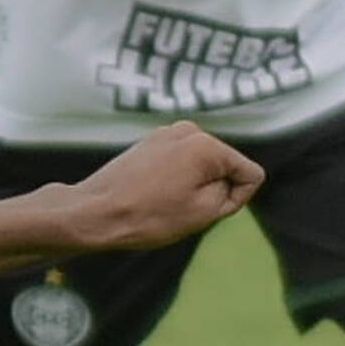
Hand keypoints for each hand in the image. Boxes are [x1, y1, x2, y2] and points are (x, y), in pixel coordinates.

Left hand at [0, 121, 266, 270]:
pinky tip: (152, 194)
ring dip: (192, 186)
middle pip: (225, 167)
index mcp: (207, 144)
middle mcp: (189, 129)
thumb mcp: (203, 212)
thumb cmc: (149, 216)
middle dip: (212, 190)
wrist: (94, 212)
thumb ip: (230, 192)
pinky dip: (174, 180)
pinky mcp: (149, 142)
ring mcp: (166, 132)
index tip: (206, 212)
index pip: (250, 174)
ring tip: (164, 202)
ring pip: (201, 166)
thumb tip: (229, 179)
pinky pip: (179, 164)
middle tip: (181, 208)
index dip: (236, 200)